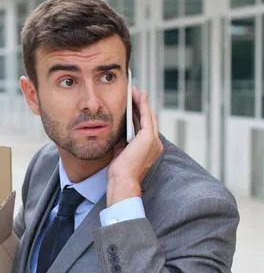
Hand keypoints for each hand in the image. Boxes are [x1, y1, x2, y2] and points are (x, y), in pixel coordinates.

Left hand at [107, 86, 163, 206]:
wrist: (122, 181)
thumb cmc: (119, 172)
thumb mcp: (121, 153)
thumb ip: (122, 141)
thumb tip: (118, 130)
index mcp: (149, 150)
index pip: (145, 128)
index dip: (140, 115)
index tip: (133, 105)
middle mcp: (155, 144)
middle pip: (149, 119)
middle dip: (141, 105)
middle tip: (134, 93)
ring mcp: (154, 140)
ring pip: (149, 115)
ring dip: (141, 102)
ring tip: (134, 91)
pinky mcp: (149, 137)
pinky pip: (147, 116)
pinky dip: (143, 104)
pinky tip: (139, 95)